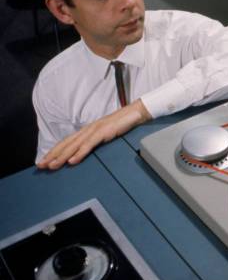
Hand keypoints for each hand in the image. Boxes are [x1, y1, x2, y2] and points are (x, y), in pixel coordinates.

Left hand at [37, 99, 151, 169]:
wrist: (134, 114)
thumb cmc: (121, 124)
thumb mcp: (105, 134)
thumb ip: (96, 141)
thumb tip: (86, 151)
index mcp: (87, 130)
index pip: (67, 142)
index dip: (55, 151)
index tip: (45, 160)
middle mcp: (87, 130)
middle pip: (66, 144)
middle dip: (52, 155)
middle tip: (41, 166)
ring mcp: (94, 130)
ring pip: (74, 145)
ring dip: (62, 156)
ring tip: (53, 166)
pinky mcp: (103, 132)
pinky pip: (89, 145)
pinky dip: (79, 153)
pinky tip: (72, 161)